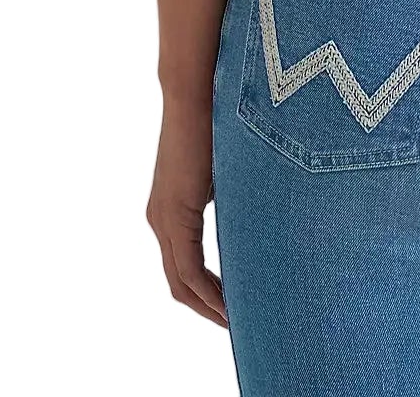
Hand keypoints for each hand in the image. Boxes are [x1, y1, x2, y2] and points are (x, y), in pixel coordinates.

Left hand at [146, 93, 227, 325]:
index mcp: (172, 213)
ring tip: (237, 321)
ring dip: (208, 305)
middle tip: (240, 325)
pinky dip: (206, 289)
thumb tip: (259, 220)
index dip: (208, 298)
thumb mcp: (228, 175)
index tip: (236, 311)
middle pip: (180, 286)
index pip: (186, 272)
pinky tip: (227, 303)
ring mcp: (163, 218)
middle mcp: (160, 221)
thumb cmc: (218, 123)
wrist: (197, 92)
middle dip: (209, 309)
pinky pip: (186, 267)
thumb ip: (234, 202)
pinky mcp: (173, 213)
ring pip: (181, 281)